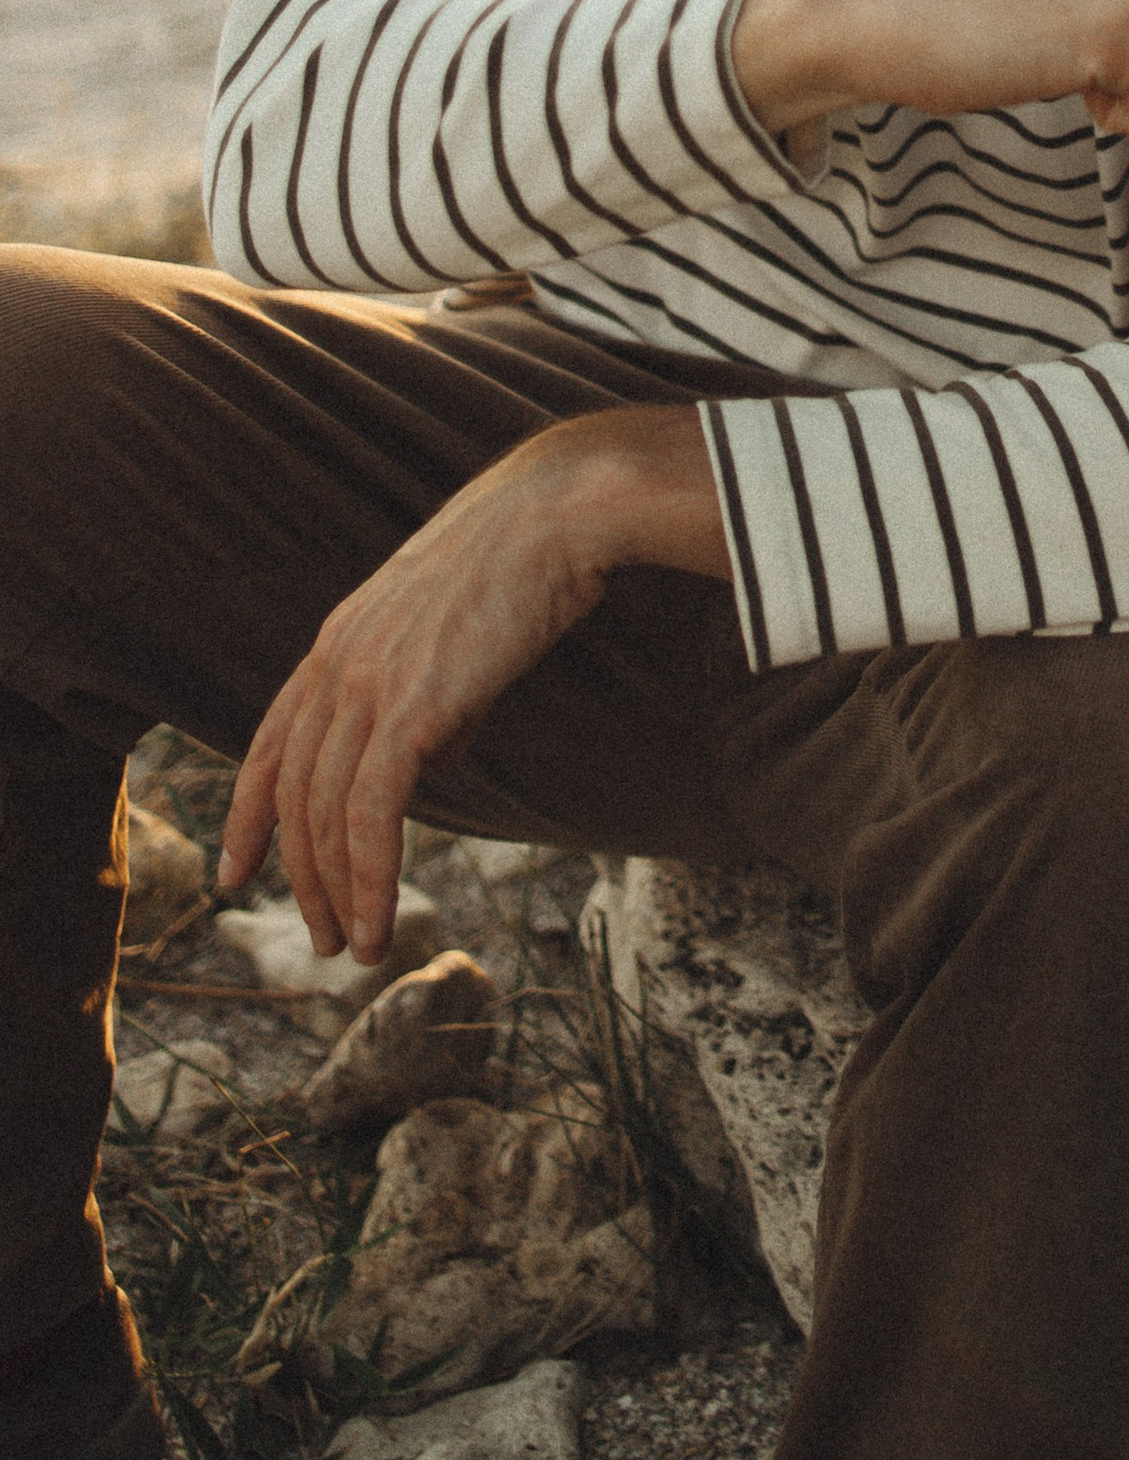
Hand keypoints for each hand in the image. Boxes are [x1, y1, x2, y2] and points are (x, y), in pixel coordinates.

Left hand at [218, 404, 724, 966]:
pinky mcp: (409, 709)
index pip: (272, 741)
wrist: (561, 512)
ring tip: (359, 947)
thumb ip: (431, 694)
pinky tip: (381, 922)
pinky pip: (370, 816)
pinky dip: (369, 878)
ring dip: (337, 893)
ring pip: (324, 815)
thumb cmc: (527, 559)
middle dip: (302, 876)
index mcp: (340, 639)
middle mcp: (338, 663)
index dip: (248, 811)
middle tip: (326, 937)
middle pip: (295, 792)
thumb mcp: (455, 626)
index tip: (236, 869)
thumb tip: (434, 760)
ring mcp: (368, 685)